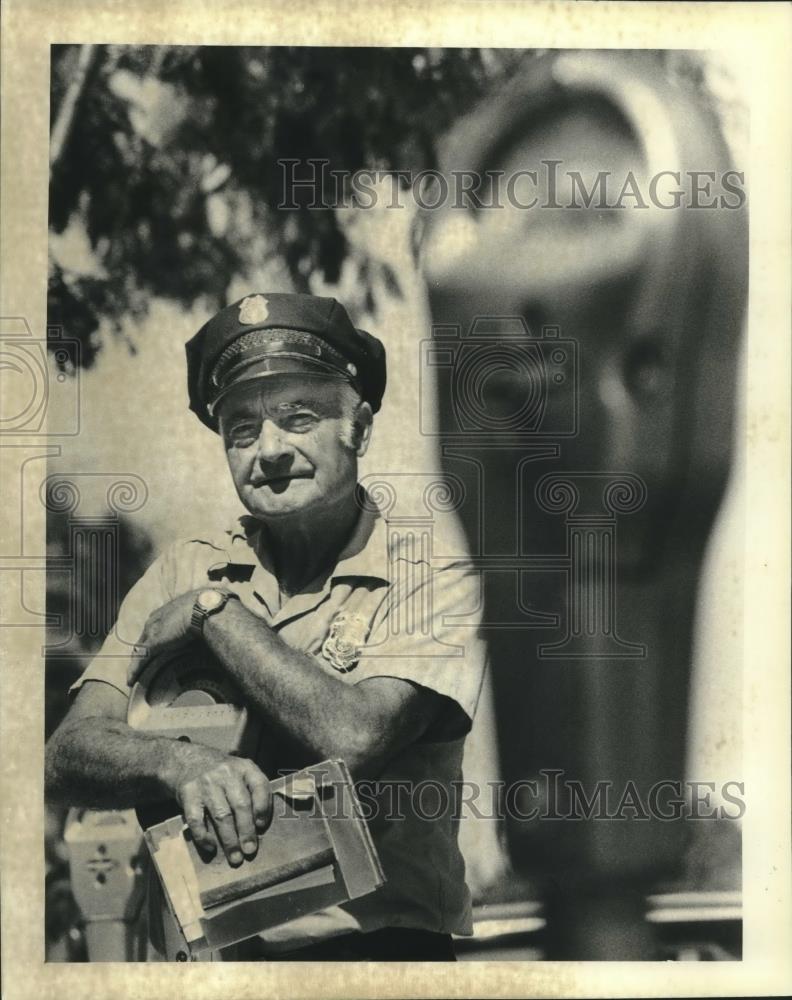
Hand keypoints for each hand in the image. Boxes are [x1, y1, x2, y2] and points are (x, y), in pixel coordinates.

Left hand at [127, 590, 204, 685]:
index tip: (156, 645)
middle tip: (142, 662)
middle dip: (143, 649)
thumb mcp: (203, 608)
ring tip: (135, 675)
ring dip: (136, 662)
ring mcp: (153, 631)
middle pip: (144, 637)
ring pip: (139, 649)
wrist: (205, 608)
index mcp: (168, 609)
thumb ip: (204, 614)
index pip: (156, 625)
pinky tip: (131, 680)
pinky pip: (140, 660)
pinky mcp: (154, 643)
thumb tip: (218, 617)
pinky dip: (135, 670)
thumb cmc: (209, 605)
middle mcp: (157, 619)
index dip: (154, 635)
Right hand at [164, 742, 271, 864]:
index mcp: (245, 768)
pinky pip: (197, 819)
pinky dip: (204, 836)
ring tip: (235, 857)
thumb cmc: (223, 775)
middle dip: (247, 831)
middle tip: (250, 850)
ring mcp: (207, 783)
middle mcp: (227, 773)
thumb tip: (261, 827)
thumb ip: (253, 793)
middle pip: (240, 805)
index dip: (263, 807)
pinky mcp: (188, 793)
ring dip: (229, 839)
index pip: (260, 785)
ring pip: (221, 815)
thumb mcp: (241, 773)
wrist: (188, 760)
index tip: (262, 826)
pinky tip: (211, 847)